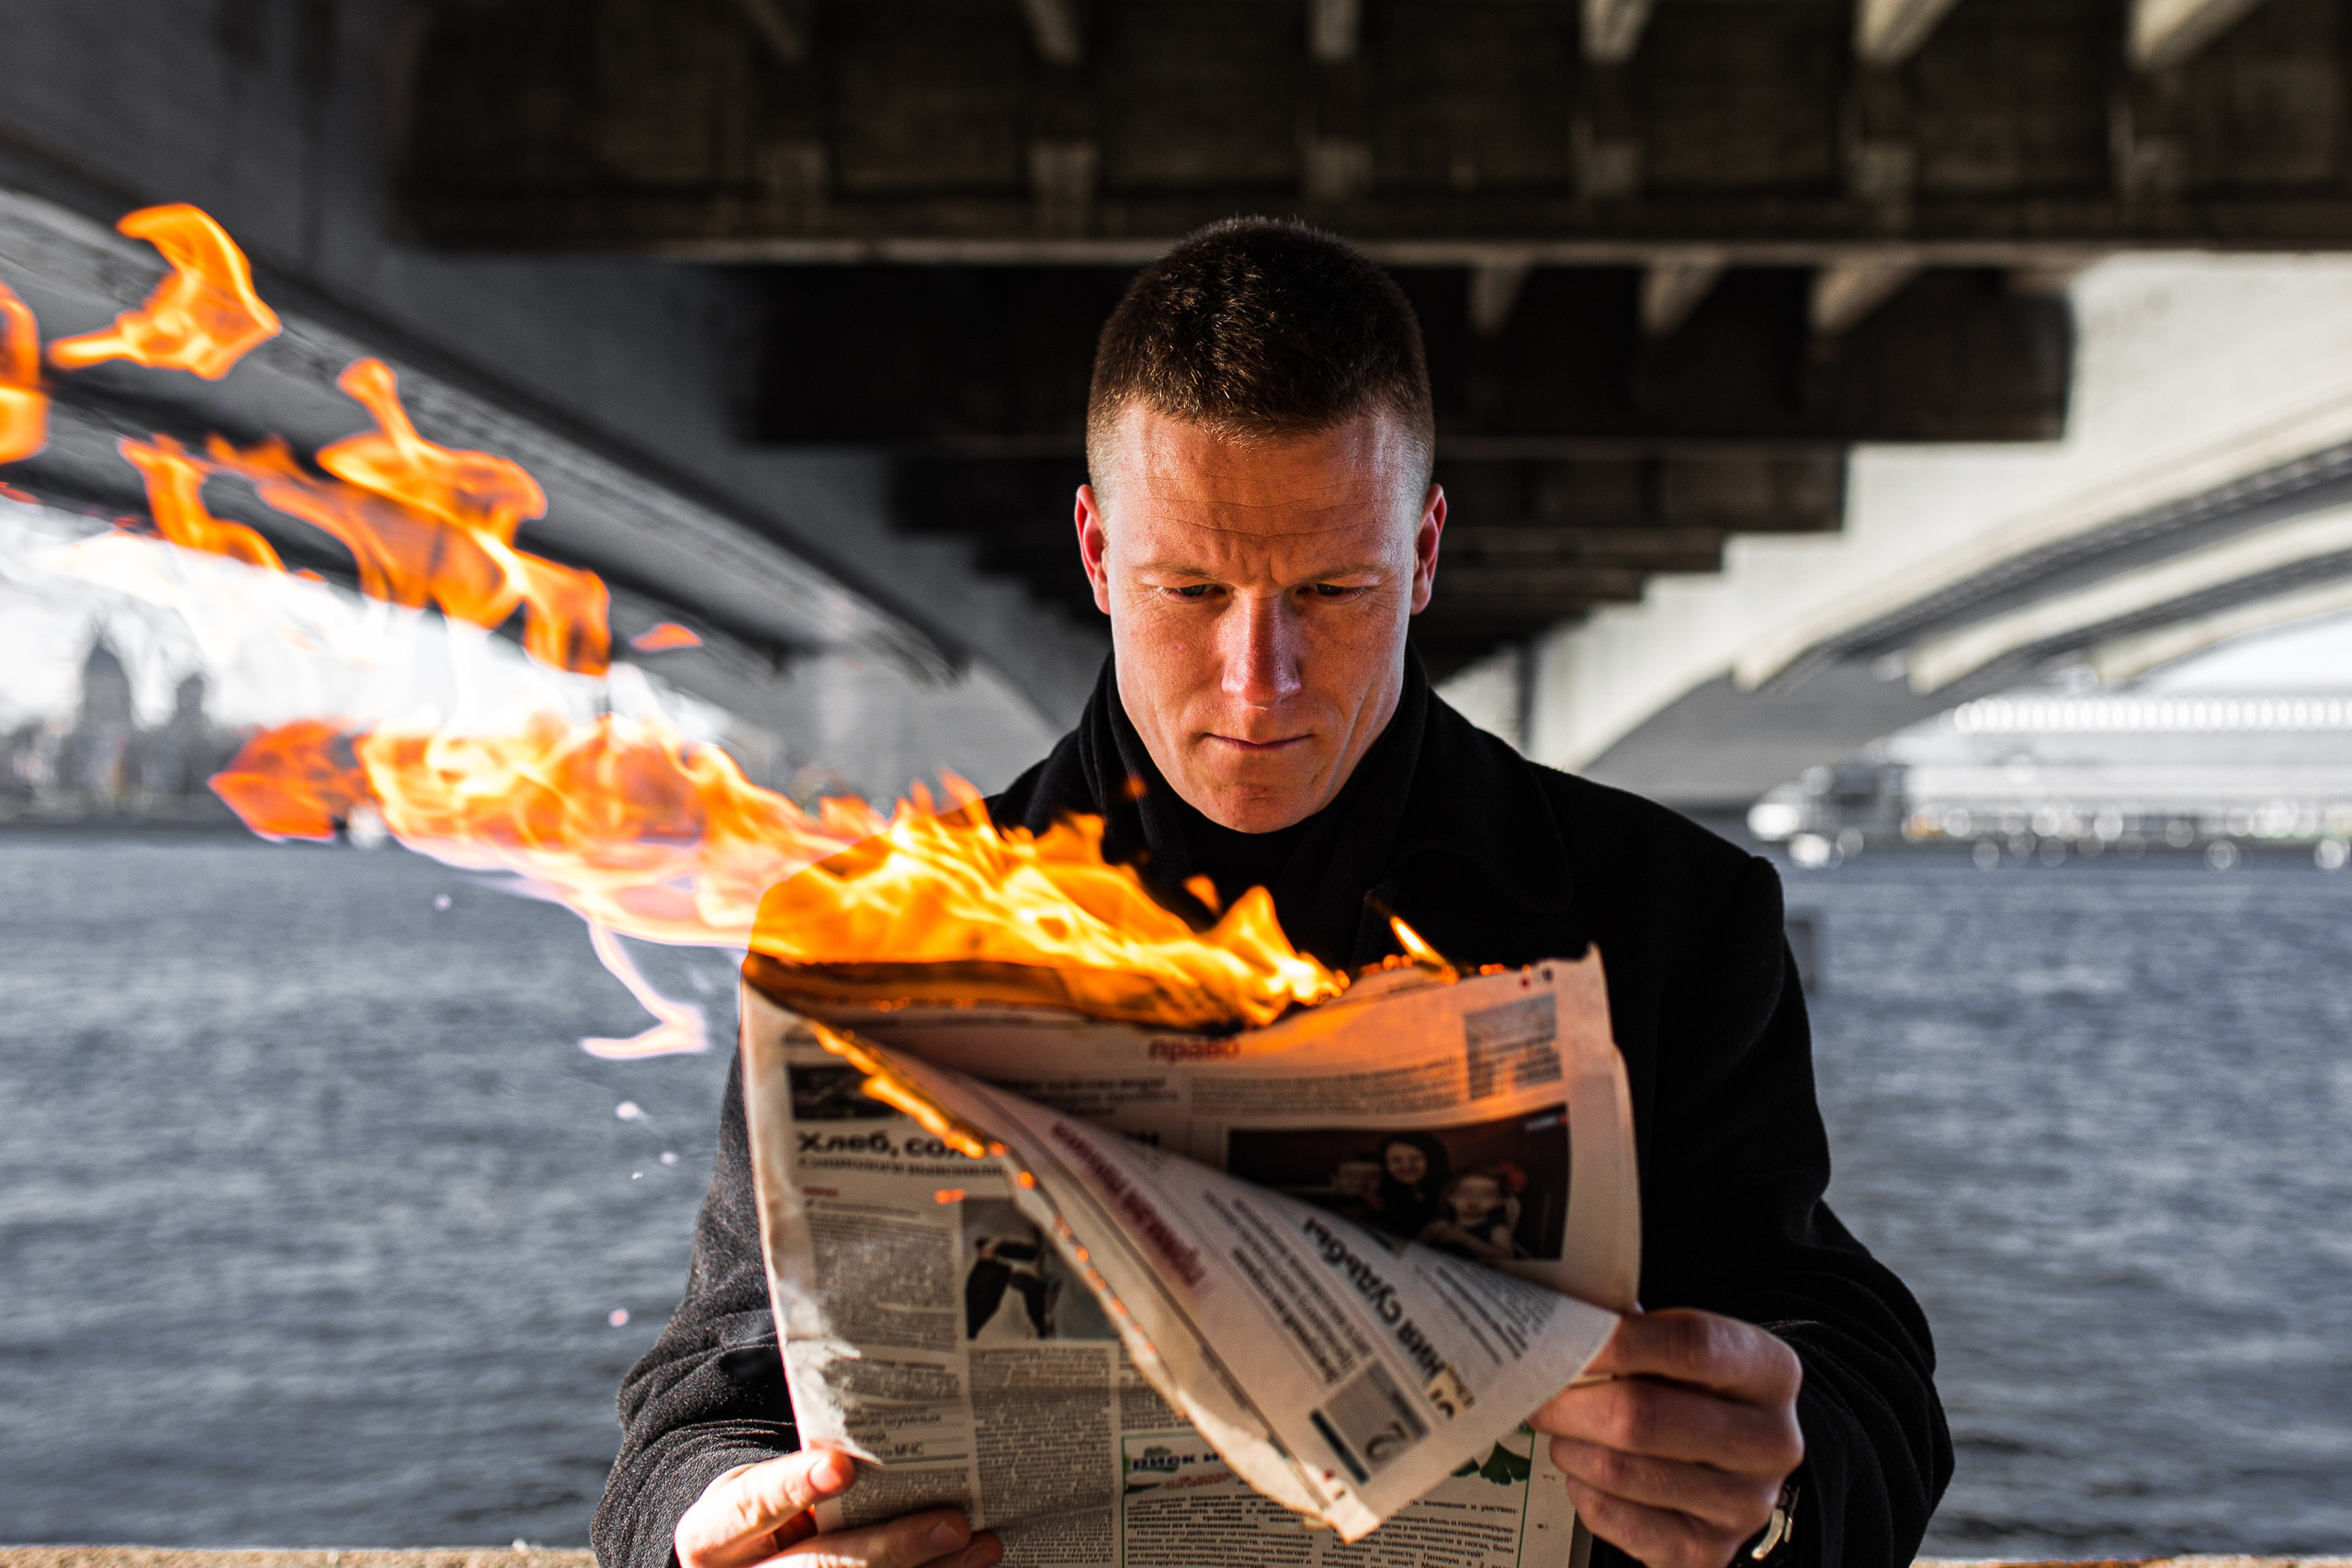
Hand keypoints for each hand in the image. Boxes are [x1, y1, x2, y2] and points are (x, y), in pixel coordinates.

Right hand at [676, 1446, 1002, 1567]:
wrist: (740, 1563)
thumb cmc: (762, 1512)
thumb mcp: (760, 1490)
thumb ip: (808, 1472)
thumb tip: (892, 1424)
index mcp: (710, 1535)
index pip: (750, 1506)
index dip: (794, 1487)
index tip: (843, 1466)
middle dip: (889, 1547)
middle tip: (952, 1524)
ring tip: (979, 1545)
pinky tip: (967, 1566)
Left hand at [1531, 1310, 1802, 1567]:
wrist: (1727, 1463)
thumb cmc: (1690, 1390)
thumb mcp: (1678, 1347)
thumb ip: (1629, 1330)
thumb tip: (1559, 1322)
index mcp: (1770, 1373)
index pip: (1692, 1345)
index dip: (1616, 1340)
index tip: (1561, 1336)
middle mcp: (1770, 1443)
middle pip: (1643, 1415)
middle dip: (1571, 1401)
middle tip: (1536, 1389)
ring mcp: (1743, 1505)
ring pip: (1619, 1470)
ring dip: (1570, 1446)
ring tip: (1563, 1429)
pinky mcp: (1707, 1551)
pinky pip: (1613, 1519)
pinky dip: (1582, 1490)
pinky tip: (1586, 1470)